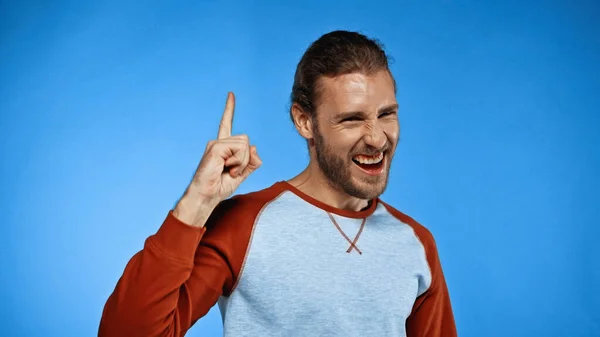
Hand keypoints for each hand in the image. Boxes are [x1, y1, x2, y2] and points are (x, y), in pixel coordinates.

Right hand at [174, 92, 261, 226]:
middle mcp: (218, 142)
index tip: (231, 94)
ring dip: (242, 162)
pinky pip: (238, 150)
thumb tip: (254, 147)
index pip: (227, 124)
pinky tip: (226, 169)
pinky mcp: (215, 148)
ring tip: (229, 171)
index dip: (229, 109)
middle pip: (246, 141)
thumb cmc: (220, 187)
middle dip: (246, 160)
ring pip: (244, 145)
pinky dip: (237, 163)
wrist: (206, 196)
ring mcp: (215, 144)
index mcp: (223, 146)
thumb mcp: (242, 174)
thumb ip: (251, 162)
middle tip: (233, 171)